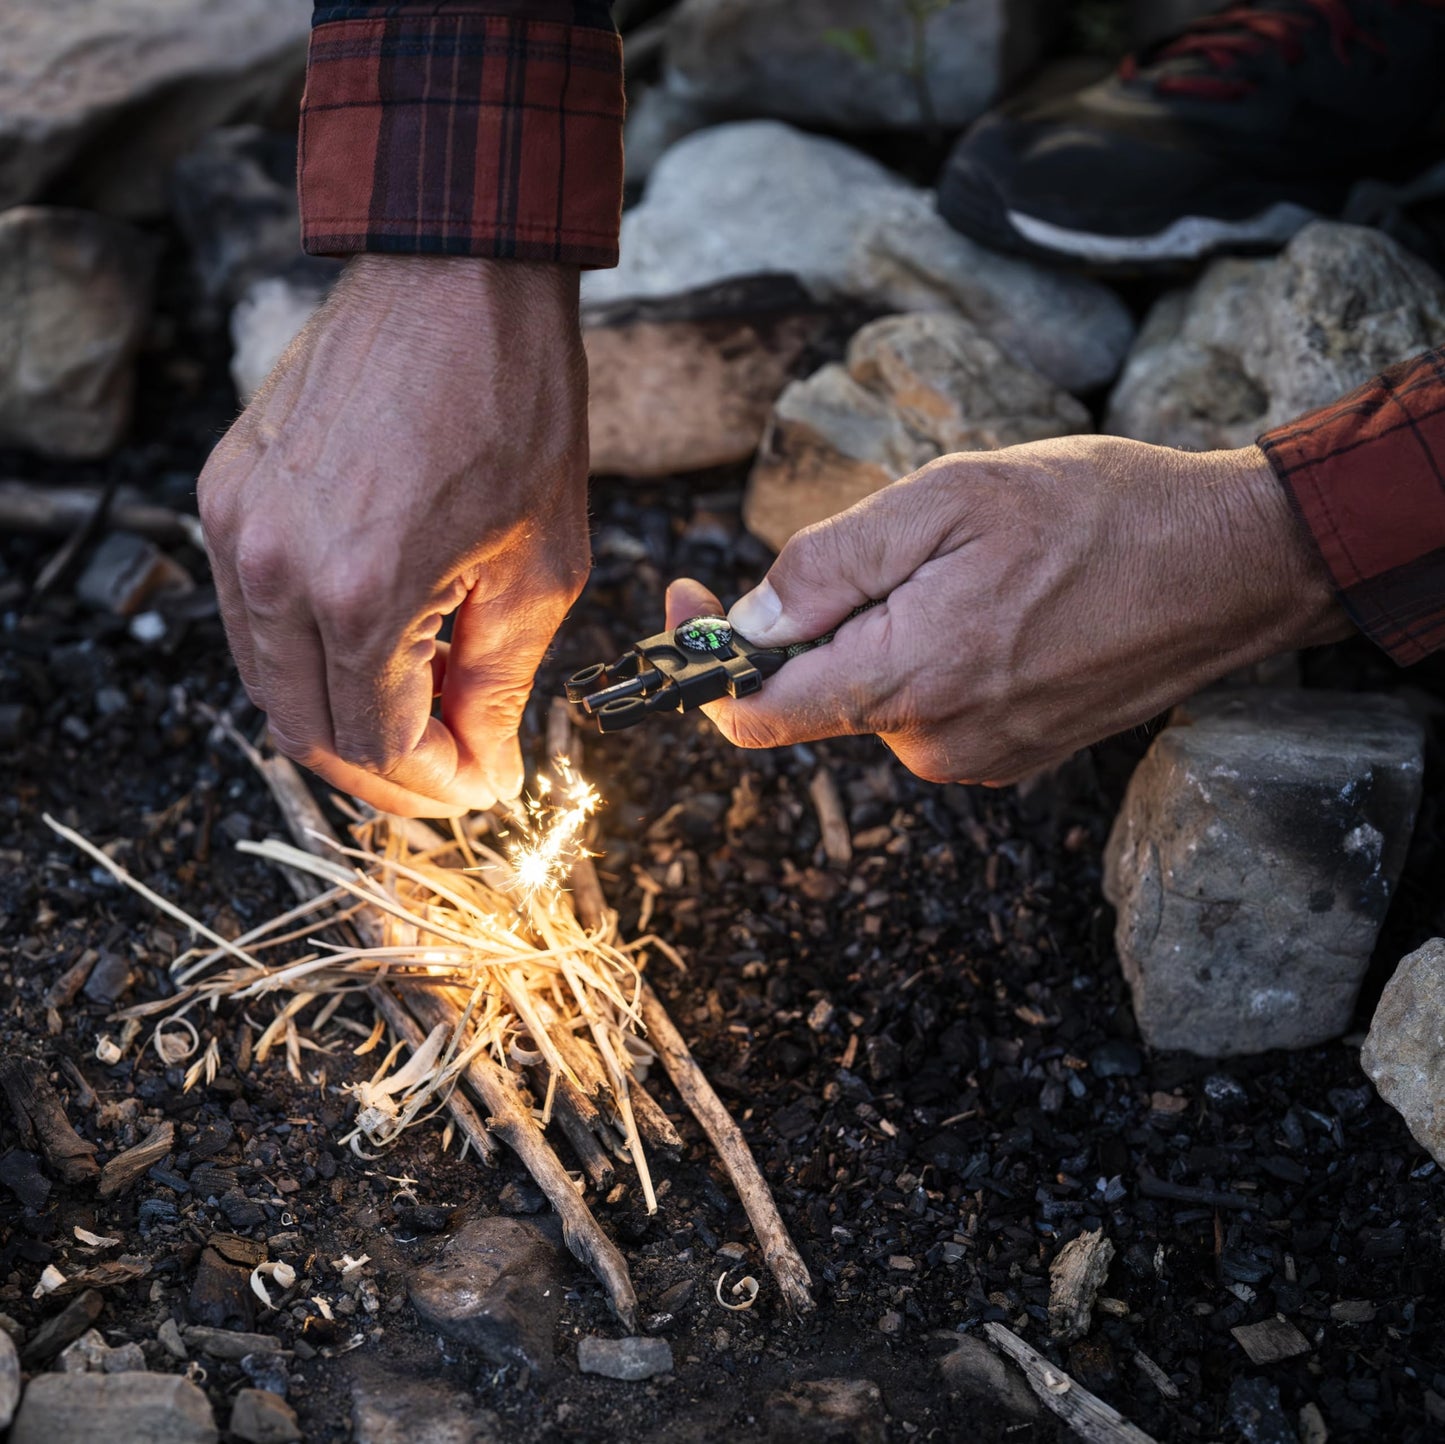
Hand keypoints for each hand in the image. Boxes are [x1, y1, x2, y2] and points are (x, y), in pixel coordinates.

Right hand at [199, 256, 588, 815]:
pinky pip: (253, 616)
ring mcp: (237, 527)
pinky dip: (310, 655)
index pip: (379, 745)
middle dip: (388, 772)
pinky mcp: (226, 494)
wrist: (458, 281)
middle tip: (453, 774)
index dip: (437, 788)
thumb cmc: (518, 410)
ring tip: (422, 717)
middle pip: (309, 730)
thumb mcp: (539, 571)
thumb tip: (483, 774)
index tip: (485, 789)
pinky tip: (376, 650)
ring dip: (344, 718)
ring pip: (271, 682)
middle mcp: (275, 568)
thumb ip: (499, 689)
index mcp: (361, 593)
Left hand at [666, 435, 1351, 783]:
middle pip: (819, 694)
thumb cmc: (1098, 512)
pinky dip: (935, 657)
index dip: (704, 665)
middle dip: (825, 621)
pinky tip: (1001, 605)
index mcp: (908, 679)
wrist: (1233, 564)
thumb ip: (831, 567)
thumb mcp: (949, 498)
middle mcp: (936, 742)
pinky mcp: (1016, 756)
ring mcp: (981, 758)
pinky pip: (933, 709)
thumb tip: (749, 622)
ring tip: (975, 568)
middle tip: (900, 541)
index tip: (687, 603)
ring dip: (891, 633)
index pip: (755, 715)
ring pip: (879, 697)